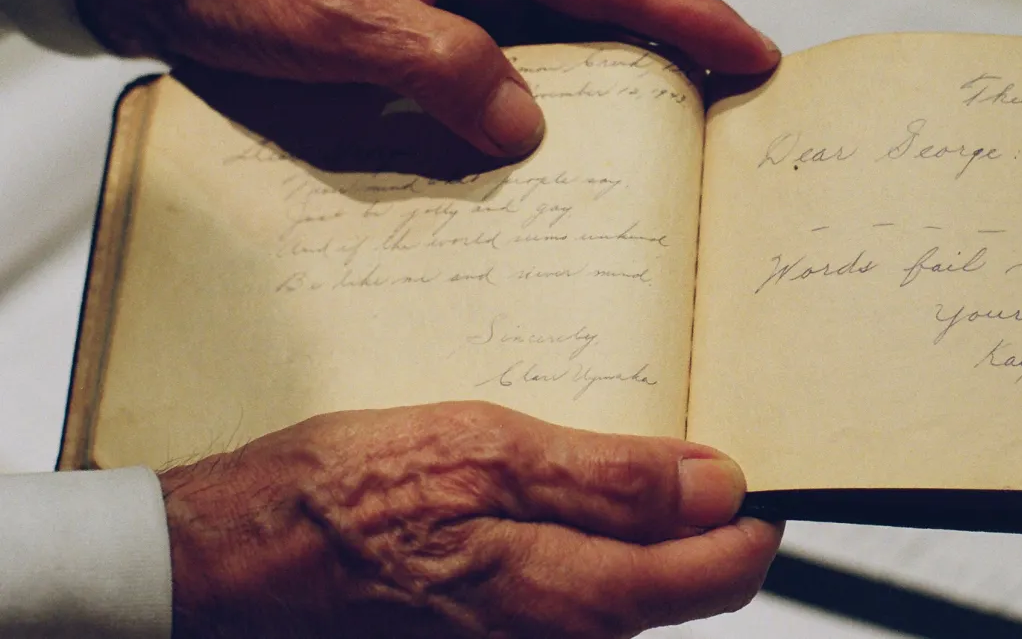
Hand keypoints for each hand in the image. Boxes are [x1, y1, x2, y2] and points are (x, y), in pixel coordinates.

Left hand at [73, 0, 779, 156]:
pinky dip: (547, 116)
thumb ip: (442, 64)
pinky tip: (562, 160)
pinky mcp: (431, 43)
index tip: (750, 50)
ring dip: (615, 93)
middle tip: (735, 110)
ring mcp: (459, 3)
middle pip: (604, 12)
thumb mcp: (340, 21)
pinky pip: (510, 81)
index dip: (685, 15)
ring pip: (563, 51)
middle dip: (674, 55)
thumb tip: (524, 126)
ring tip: (672, 147)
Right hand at [159, 401, 780, 637]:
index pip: (708, 583)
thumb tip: (715, 483)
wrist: (231, 563)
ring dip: (628, 544)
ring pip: (617, 606)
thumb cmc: (340, 501)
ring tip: (581, 479)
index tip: (750, 487)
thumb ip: (609, 477)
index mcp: (560, 599)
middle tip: (662, 463)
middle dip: (687, 532)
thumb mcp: (481, 450)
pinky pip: (565, 612)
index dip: (745, 531)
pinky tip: (536, 517)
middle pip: (670, 602)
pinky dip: (576, 561)